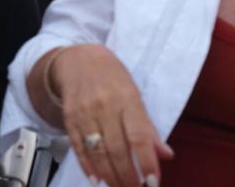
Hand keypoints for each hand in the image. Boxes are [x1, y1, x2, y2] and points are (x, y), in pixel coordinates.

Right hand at [50, 44, 172, 186]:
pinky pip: (78, 147)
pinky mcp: (69, 118)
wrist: (78, 59)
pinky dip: (87, 166)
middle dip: (128, 177)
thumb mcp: (134, 95)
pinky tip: (96, 179)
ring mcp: (84, 112)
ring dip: (110, 176)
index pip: (138, 136)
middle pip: (116, 149)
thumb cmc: (111, 77)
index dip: (147, 162)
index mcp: (126, 98)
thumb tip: (165, 154)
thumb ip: (148, 127)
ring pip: (97, 152)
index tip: (153, 181)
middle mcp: (104, 106)